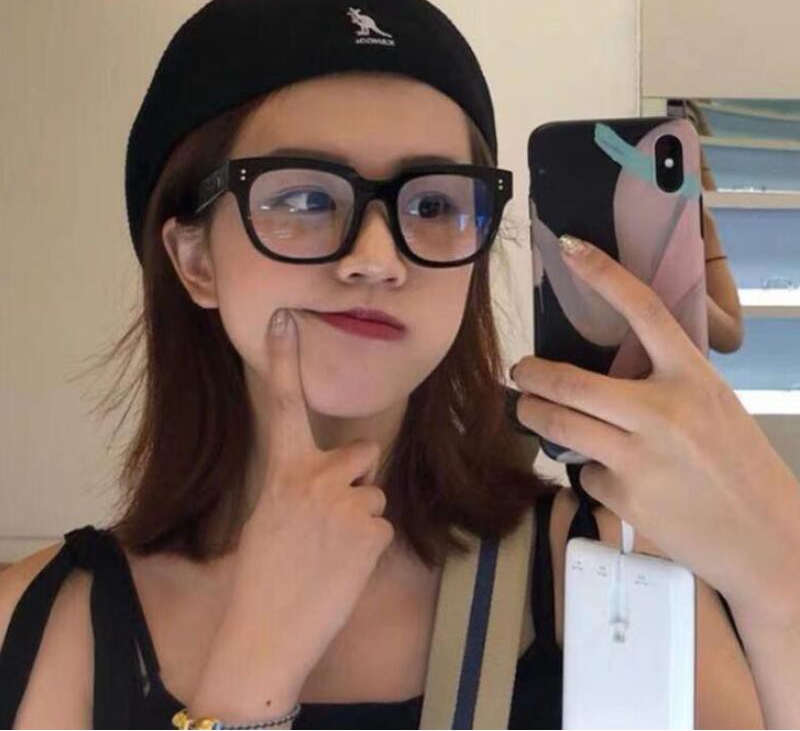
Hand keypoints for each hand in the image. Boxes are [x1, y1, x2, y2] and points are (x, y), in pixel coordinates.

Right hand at [190, 308, 393, 718]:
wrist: (265, 633)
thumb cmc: (263, 576)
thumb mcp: (269, 515)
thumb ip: (300, 484)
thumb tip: (333, 478)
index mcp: (284, 470)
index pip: (284, 404)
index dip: (285, 359)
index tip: (286, 319)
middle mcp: (317, 476)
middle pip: (366, 454)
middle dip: (357, 479)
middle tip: (329, 520)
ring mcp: (348, 502)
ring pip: (375, 497)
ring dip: (361, 521)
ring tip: (330, 554)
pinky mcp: (374, 532)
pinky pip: (382, 529)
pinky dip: (369, 549)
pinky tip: (342, 569)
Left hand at [511, 236, 799, 618]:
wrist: (767, 541)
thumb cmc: (740, 465)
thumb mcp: (713, 406)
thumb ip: (664, 384)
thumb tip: (606, 374)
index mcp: (693, 378)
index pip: (644, 311)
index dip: (604, 275)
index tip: (570, 248)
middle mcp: (663, 411)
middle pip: (570, 382)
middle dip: (532, 377)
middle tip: (520, 373)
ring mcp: (640, 457)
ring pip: (559, 426)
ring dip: (534, 416)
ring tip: (530, 411)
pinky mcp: (624, 498)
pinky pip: (586, 473)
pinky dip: (590, 472)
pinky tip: (617, 481)